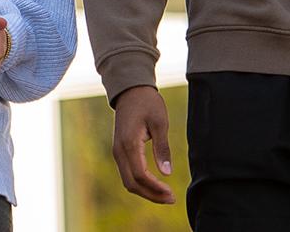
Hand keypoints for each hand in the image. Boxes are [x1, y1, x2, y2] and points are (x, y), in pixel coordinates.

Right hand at [112, 84, 177, 204]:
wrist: (130, 91)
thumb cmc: (147, 103)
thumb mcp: (160, 123)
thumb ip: (162, 148)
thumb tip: (166, 173)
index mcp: (129, 144)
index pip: (140, 175)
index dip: (155, 188)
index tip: (172, 193)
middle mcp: (119, 151)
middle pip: (132, 183)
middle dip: (151, 195)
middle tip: (171, 199)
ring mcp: (117, 152)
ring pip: (128, 181)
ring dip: (146, 191)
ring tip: (165, 195)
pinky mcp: (120, 151)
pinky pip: (127, 173)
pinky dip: (140, 183)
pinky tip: (155, 184)